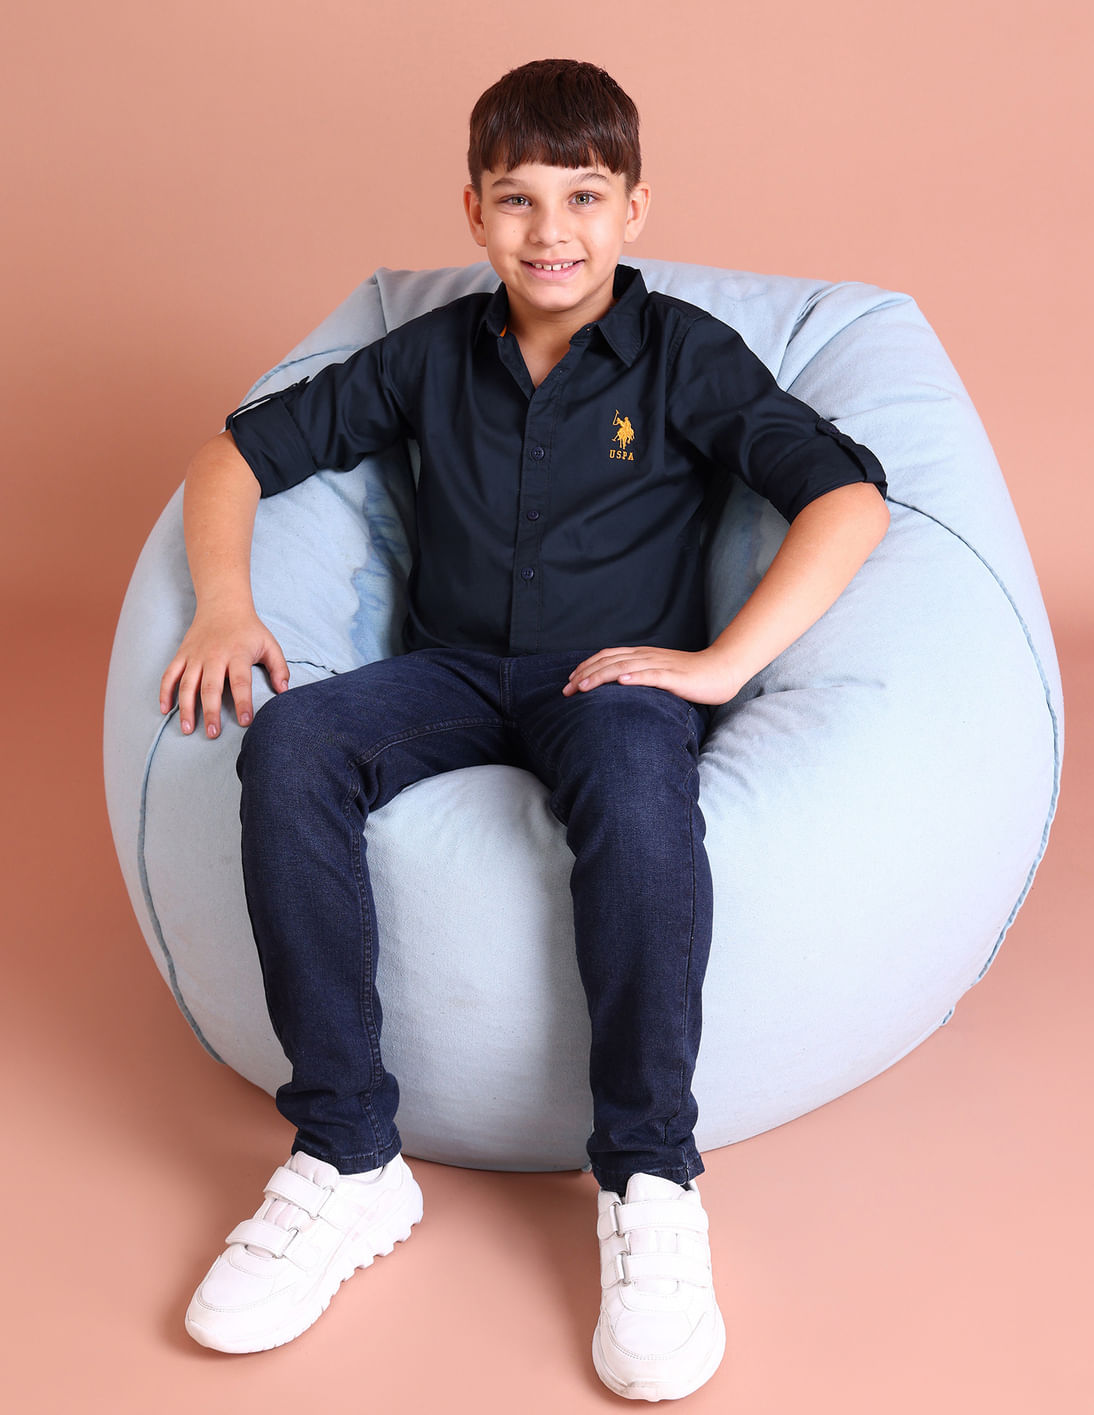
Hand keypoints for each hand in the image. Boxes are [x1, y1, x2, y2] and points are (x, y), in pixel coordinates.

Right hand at [159, 608, 288, 737]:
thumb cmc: (249, 630)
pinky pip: (169, 675)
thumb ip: (279, 668)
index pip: (241, 682)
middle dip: (211, 712)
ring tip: (188, 729)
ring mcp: (195, 656)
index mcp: (238, 654)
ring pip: (187, 684)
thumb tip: (284, 692)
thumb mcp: (269, 644)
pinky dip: (165, 692)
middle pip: (210, 687)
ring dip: (186, 708)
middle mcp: (214, 656)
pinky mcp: (182, 655)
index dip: (243, 702)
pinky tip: (165, 710)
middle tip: (213, 734)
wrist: (223, 604)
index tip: (246, 722)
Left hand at [562, 645, 741, 704]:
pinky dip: (635, 678)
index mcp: (641, 655)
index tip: (569, 682)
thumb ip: (639, 678)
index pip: (607, 656)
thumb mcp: (658, 675)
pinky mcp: (674, 676)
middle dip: (585, 674)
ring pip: (625, 667)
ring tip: (583, 687)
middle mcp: (646, 656)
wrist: (720, 671)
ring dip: (601, 676)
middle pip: (609, 661)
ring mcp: (660, 665)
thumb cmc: (690, 677)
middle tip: (567, 690)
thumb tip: (616, 689)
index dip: (586, 667)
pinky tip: (621, 683)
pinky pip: (652, 675)